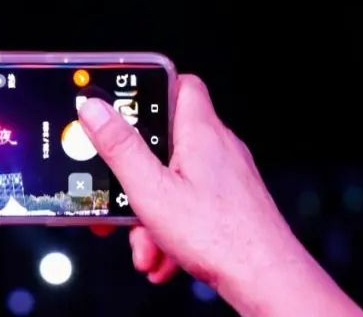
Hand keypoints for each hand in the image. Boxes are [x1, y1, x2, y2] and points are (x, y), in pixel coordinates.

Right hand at [79, 75, 362, 316]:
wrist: (267, 280)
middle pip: (167, 141)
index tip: (122, 105)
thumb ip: (121, 147)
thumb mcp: (152, 190)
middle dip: (138, 173)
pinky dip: (171, 228)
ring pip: (176, 180)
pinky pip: (191, 205)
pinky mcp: (232, 204)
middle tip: (122, 190)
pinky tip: (163, 255)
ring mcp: (227, 177)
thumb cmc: (221, 237)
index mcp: (201, 132)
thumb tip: (96, 108)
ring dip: (151, 211)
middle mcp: (218, 148)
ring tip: (144, 241)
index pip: (180, 83)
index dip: (150, 88)